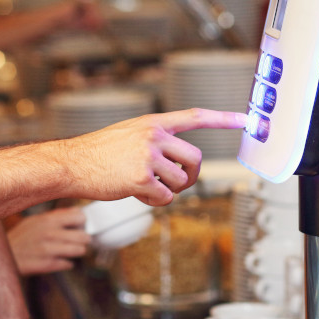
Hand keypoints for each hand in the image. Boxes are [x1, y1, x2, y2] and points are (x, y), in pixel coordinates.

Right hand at [6, 208, 89, 275]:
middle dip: (83, 239)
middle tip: (78, 240)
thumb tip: (77, 212)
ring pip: (79, 250)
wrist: (5, 255)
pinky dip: (67, 263)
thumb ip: (56, 216)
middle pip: (83, 236)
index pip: (79, 216)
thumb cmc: (21, 237)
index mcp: (48, 220)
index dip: (82, 222)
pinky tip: (60, 259)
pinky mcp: (47, 265)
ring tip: (70, 250)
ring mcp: (49, 250)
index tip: (79, 225)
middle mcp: (50, 234)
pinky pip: (68, 264)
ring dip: (76, 251)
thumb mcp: (35, 220)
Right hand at [59, 108, 245, 205]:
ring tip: (145, 185)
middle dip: (191, 175)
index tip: (246, 119)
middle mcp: (154, 136)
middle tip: (174, 182)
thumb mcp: (129, 134)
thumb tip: (179, 165)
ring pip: (182, 182)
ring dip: (169, 190)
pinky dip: (155, 201)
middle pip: (195, 159)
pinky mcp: (142, 178)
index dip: (223, 119)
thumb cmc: (99, 152)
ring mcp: (148, 156)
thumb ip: (155, 141)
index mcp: (154, 123)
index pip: (195, 116)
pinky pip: (166, 198)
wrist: (73, 163)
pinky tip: (136, 193)